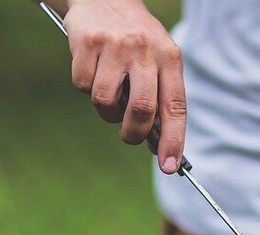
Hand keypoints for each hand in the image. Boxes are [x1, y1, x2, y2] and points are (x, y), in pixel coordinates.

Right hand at [64, 0, 184, 172]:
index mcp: (170, 58)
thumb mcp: (158, 62)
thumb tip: (159, 148)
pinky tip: (93, 70)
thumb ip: (161, 100)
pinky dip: (86, 87)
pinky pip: (83, 86)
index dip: (173, 141)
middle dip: (133, 133)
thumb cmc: (137, 43)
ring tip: (110, 95)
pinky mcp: (87, 42)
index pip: (175, 108)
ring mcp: (116, 45)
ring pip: (107, 102)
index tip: (168, 167)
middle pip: (141, 111)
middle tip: (129, 135)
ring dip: (107, 112)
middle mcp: (145, 50)